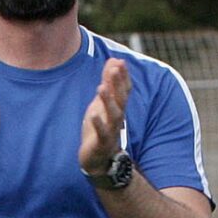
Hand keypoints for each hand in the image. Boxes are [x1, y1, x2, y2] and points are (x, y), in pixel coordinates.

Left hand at [78, 57, 129, 177]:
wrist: (99, 158)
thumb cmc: (101, 127)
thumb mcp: (102, 102)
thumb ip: (109, 81)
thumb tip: (115, 59)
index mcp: (118, 107)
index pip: (124, 90)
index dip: (123, 76)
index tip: (120, 61)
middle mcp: (117, 117)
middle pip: (121, 99)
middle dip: (118, 83)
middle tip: (115, 67)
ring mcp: (111, 130)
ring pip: (113, 114)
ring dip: (108, 100)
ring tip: (102, 86)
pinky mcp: (102, 142)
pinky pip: (102, 132)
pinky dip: (98, 123)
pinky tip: (93, 114)